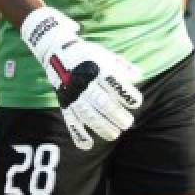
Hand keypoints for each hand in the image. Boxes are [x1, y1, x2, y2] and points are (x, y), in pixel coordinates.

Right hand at [20, 8, 142, 150]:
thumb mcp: (105, 54)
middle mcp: (84, 81)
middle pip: (102, 102)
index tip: (137, 102)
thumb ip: (122, 66)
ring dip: (101, 126)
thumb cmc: (87, 54)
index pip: (114, 82)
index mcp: (97, 67)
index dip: (126, 94)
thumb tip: (138, 76)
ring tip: (114, 134)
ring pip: (87, 114)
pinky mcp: (64, 101)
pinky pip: (70, 119)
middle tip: (127, 123)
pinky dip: (77, 133)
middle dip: (116, 114)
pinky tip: (87, 145)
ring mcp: (73, 93)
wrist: (56, 49)